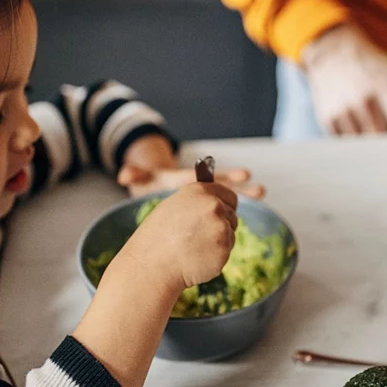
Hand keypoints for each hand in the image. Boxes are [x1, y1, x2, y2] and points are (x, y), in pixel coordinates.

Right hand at [111, 182, 237, 291]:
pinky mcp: (224, 248)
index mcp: (199, 191)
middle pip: (232, 216)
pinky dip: (215, 257)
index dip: (227, 206)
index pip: (229, 195)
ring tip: (193, 248)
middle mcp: (213, 205)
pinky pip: (226, 252)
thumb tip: (217, 203)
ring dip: (218, 243)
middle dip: (221, 226)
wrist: (152, 266)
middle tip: (199, 238)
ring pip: (230, 235)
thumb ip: (197, 203)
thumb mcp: (173, 208)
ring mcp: (220, 226)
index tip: (223, 215)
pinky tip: (197, 259)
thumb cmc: (157, 238)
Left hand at [117, 134, 265, 198]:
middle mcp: (199, 186)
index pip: (205, 180)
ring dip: (244, 195)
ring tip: (262, 193)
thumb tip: (124, 175)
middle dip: (239, 186)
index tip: (243, 174)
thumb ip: (135, 174)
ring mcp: (204, 195)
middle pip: (222, 185)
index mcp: (184, 180)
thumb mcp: (142, 179)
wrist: (154, 181)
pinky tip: (251, 212)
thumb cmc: (149, 181)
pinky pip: (222, 207)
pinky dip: (234, 211)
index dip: (221, 178)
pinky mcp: (203, 204)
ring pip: (227, 195)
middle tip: (260, 189)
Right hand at [301, 23, 386, 155]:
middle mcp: (365, 99)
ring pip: (364, 146)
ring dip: (370, 143)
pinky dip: (355, 139)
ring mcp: (344, 110)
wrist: (336, 54)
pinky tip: (354, 119)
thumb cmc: (376, 72)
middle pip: (383, 139)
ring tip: (368, 118)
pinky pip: (347, 145)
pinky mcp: (328, 119)